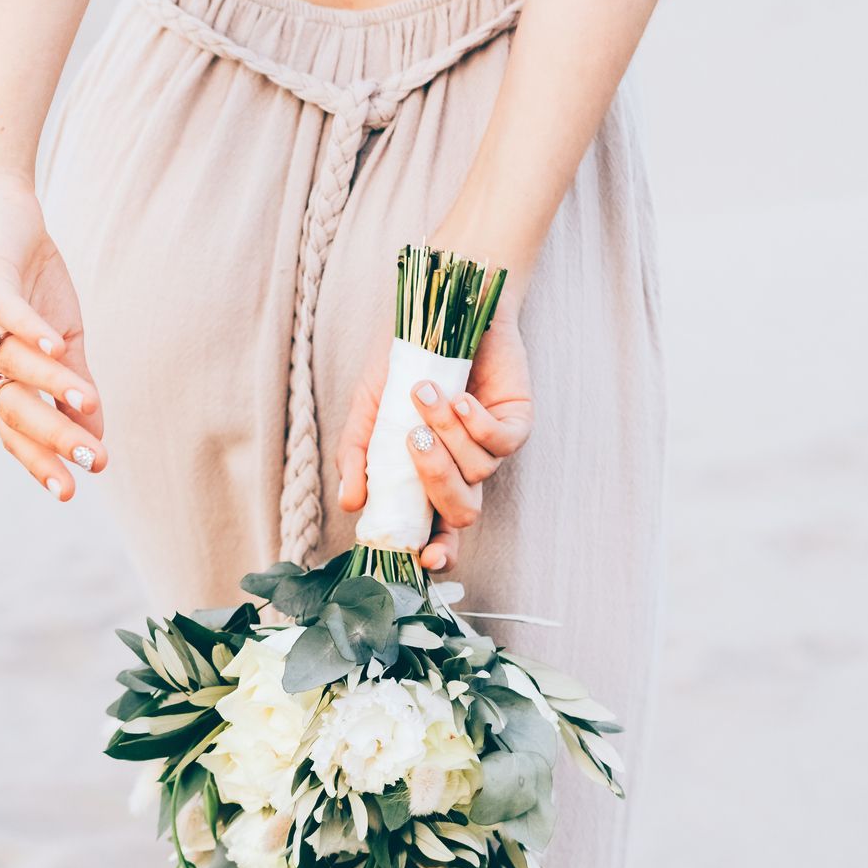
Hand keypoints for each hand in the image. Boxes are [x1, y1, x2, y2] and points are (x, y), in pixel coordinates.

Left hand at [0, 167, 104, 500]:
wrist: (1, 210)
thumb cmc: (31, 281)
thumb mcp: (66, 339)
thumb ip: (76, 387)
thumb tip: (95, 439)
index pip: (13, 430)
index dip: (39, 460)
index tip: (71, 491)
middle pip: (12, 407)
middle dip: (51, 436)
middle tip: (90, 460)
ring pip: (13, 364)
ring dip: (51, 385)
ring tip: (89, 403)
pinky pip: (6, 312)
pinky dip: (30, 330)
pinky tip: (57, 345)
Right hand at [336, 305, 533, 571]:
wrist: (439, 309)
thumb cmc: (404, 359)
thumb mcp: (368, 408)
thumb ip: (356, 454)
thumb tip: (351, 503)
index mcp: (428, 476)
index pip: (440, 531)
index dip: (438, 552)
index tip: (424, 558)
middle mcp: (463, 468)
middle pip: (463, 512)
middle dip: (436, 482)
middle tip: (413, 442)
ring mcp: (492, 447)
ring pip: (478, 472)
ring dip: (446, 433)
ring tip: (425, 393)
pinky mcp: (517, 421)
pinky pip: (502, 443)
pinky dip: (475, 424)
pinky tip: (458, 397)